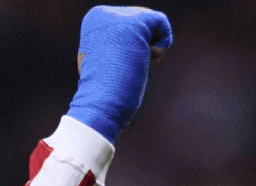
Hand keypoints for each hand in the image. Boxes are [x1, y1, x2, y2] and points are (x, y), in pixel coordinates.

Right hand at [65, 6, 171, 141]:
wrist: (101, 102)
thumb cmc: (105, 90)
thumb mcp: (104, 59)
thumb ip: (117, 45)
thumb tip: (135, 48)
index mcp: (93, 21)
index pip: (126, 24)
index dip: (130, 47)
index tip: (117, 65)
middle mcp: (102, 13)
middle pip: (141, 21)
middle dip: (140, 46)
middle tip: (125, 66)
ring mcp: (118, 16)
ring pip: (151, 22)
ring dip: (149, 48)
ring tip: (132, 64)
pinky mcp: (135, 22)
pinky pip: (161, 22)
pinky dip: (163, 42)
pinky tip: (148, 58)